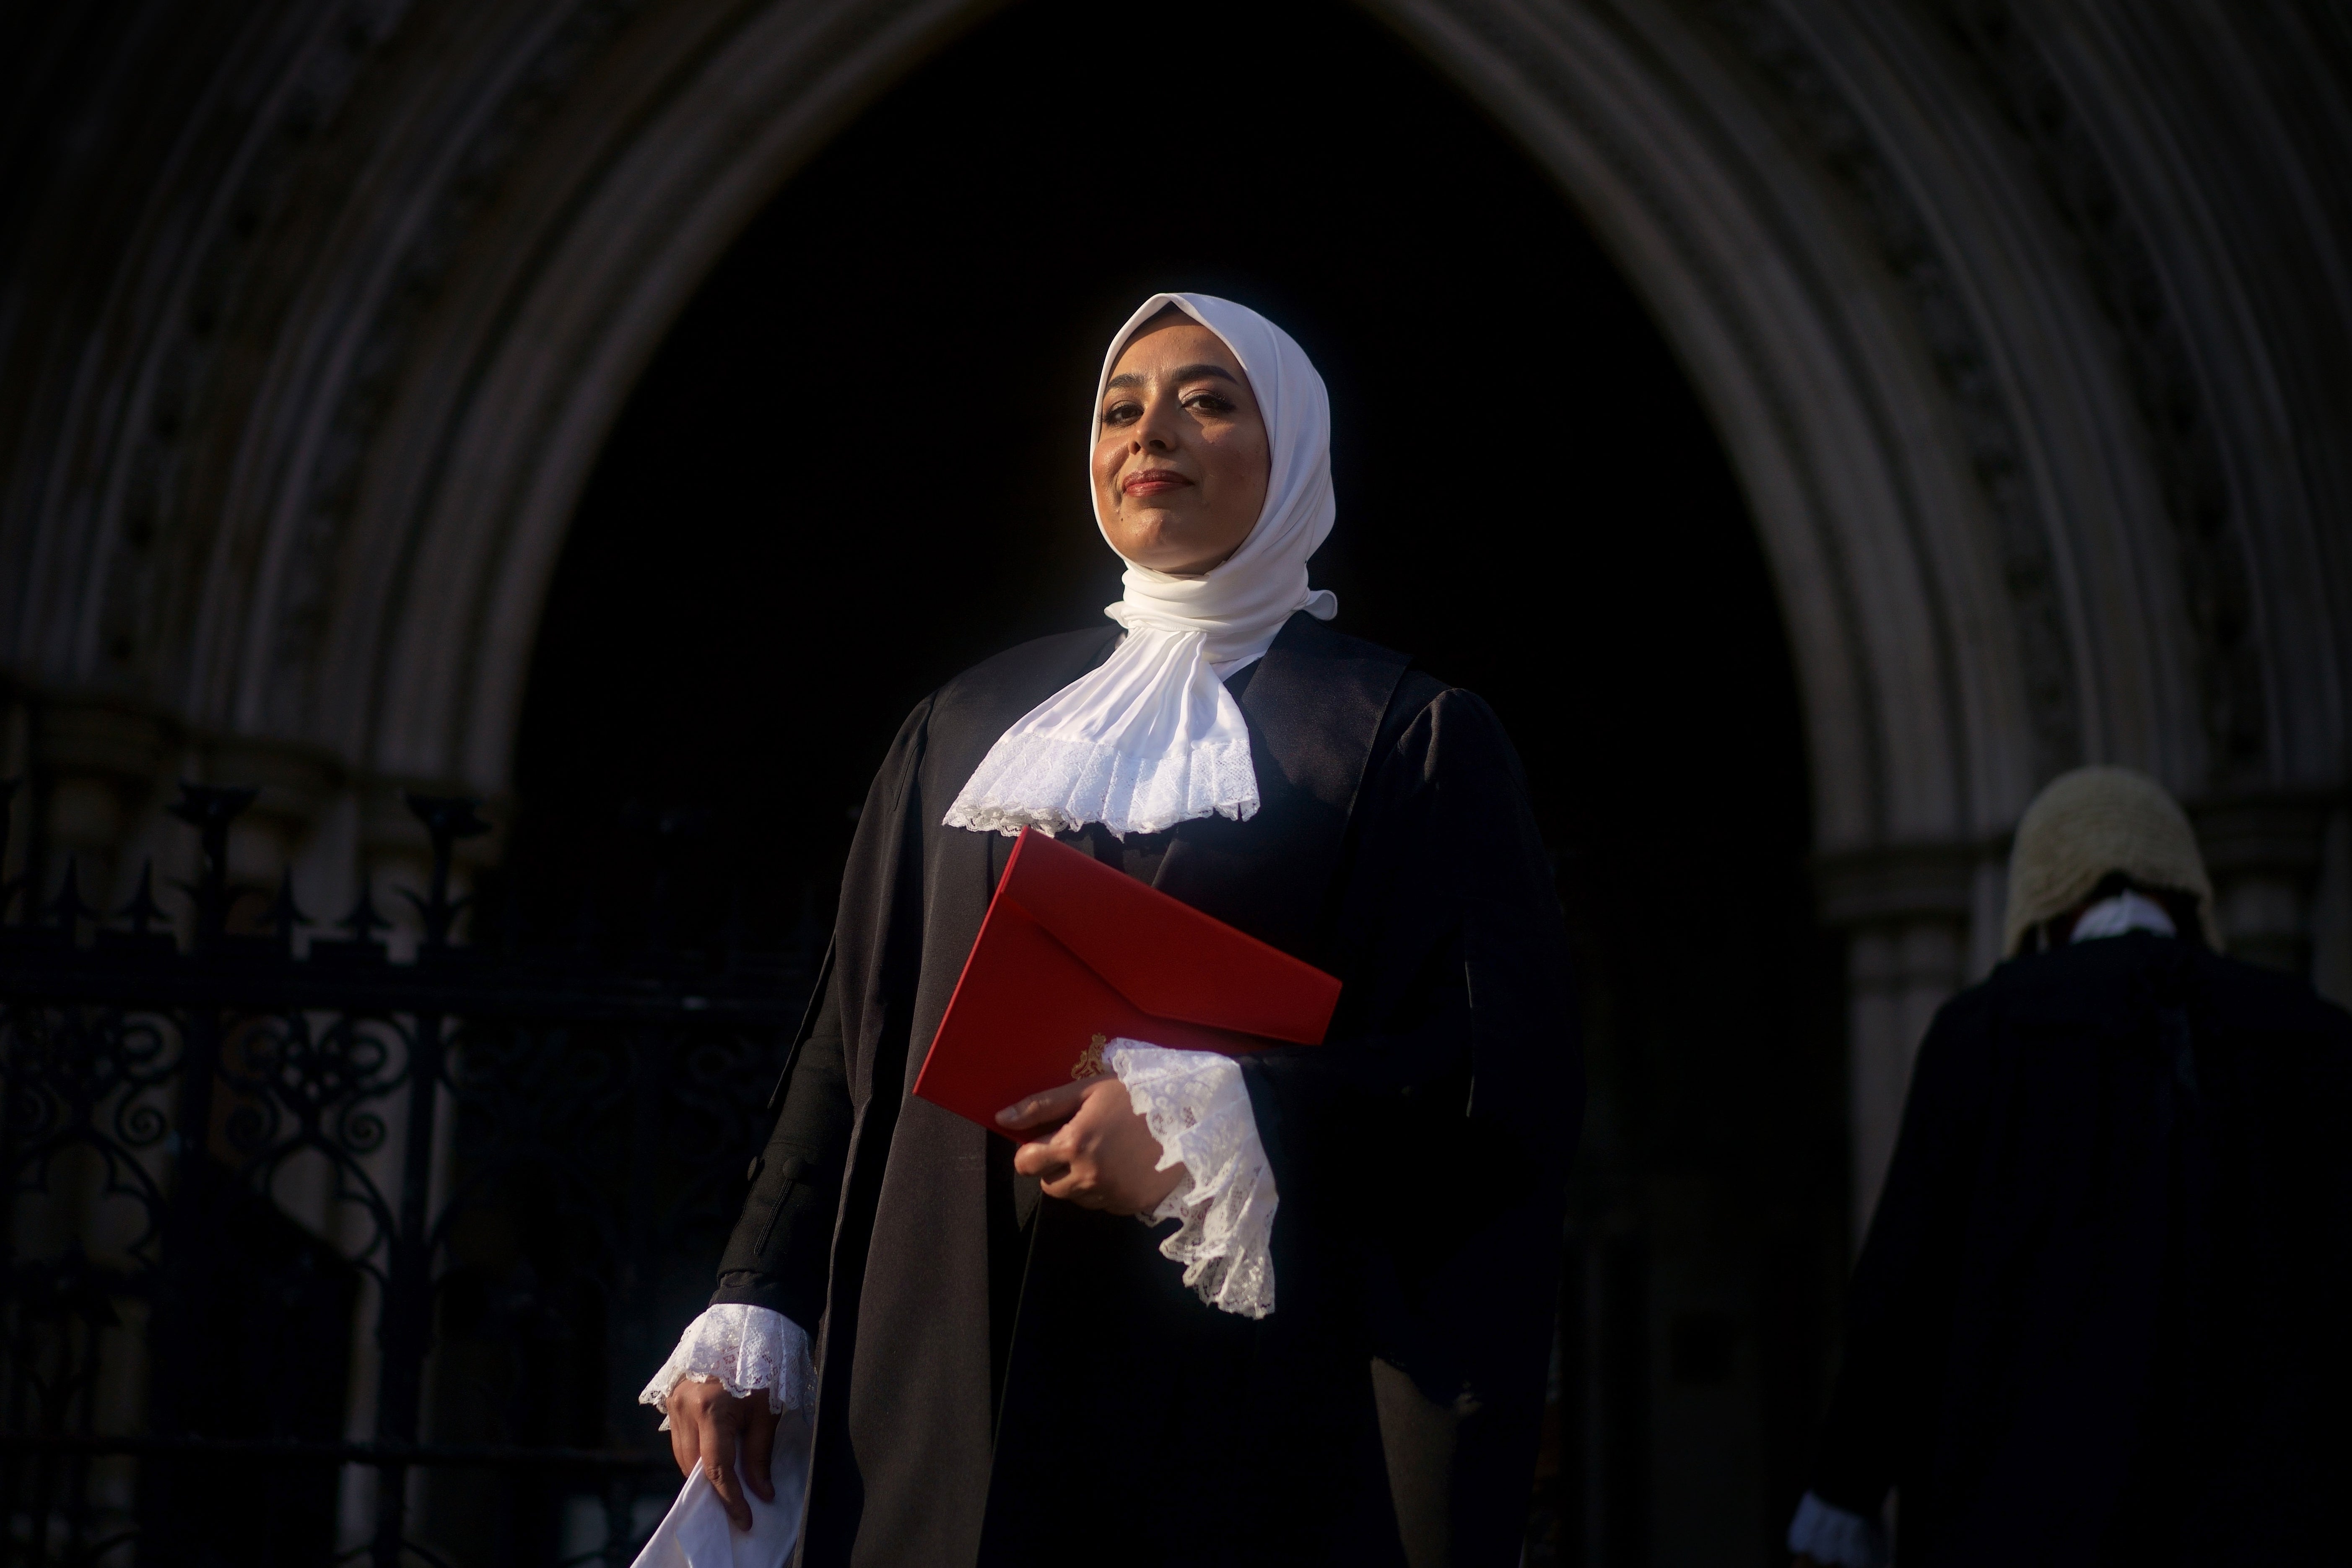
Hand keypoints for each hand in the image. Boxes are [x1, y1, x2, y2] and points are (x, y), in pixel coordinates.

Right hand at [662, 1374, 776, 1532]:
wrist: (746, 1328)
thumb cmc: (763, 1367)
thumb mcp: (767, 1412)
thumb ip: (760, 1455)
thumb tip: (761, 1493)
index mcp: (710, 1407)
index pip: (716, 1468)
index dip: (730, 1498)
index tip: (743, 1519)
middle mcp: (684, 1406)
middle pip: (693, 1465)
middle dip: (714, 1488)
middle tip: (737, 1505)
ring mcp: (673, 1401)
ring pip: (682, 1455)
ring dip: (702, 1472)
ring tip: (727, 1482)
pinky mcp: (670, 1398)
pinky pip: (680, 1439)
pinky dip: (695, 1453)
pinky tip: (713, 1456)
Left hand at [998, 1076, 1185, 1214]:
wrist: (1194, 1113)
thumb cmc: (1138, 1093)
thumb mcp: (1089, 1089)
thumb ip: (1043, 1105)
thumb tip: (1001, 1118)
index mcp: (1074, 1144)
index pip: (1026, 1163)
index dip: (1030, 1151)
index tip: (1043, 1141)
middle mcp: (1089, 1176)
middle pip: (1049, 1185)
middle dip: (1054, 1167)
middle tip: (1077, 1144)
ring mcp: (1112, 1195)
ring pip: (1076, 1198)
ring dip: (1079, 1180)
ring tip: (1104, 1152)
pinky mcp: (1132, 1206)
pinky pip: (1104, 1204)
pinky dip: (1105, 1190)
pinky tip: (1122, 1166)